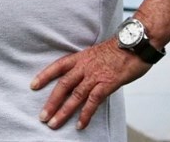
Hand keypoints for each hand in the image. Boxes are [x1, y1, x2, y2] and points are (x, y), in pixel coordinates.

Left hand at [30, 38, 149, 129]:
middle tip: (42, 116)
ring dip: (63, 111)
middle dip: (51, 102)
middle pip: (63, 85)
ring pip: (75, 96)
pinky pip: (93, 101)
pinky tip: (80, 124)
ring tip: (54, 123)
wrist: (136, 44)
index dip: (44, 76)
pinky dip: (85, 114)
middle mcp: (84, 66)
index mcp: (80, 57)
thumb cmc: (119, 49)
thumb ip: (87, 65)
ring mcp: (95, 76)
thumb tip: (82, 77)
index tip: (33, 86)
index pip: (57, 66)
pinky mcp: (107, 84)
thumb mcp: (97, 53)